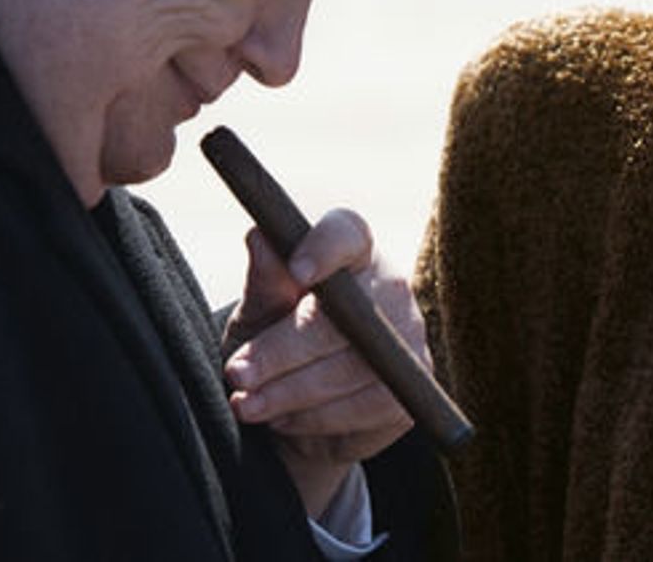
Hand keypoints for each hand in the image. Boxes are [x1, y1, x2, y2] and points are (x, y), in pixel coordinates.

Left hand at [221, 208, 426, 518]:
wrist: (293, 410)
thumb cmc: (273, 341)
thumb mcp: (256, 313)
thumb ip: (264, 281)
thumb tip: (261, 238)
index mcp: (351, 251)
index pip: (348, 234)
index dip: (326, 248)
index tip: (296, 271)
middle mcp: (390, 286)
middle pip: (347, 313)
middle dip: (285, 350)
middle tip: (239, 374)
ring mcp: (409, 337)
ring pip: (353, 366)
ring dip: (292, 392)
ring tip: (250, 404)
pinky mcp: (412, 388)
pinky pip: (367, 405)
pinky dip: (319, 418)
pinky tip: (287, 418)